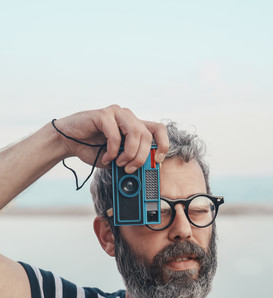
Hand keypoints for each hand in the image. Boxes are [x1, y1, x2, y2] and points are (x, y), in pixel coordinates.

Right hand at [54, 105, 168, 172]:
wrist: (69, 143)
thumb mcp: (117, 159)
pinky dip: (112, 150)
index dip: (164, 145)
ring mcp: (116, 113)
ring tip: (119, 162)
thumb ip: (130, 161)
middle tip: (130, 169)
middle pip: (147, 135)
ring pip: (135, 132)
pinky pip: (115, 134)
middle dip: (141, 157)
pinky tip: (106, 157)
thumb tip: (144, 171)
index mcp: (134, 126)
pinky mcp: (103, 114)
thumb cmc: (93, 149)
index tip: (159, 161)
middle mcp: (128, 117)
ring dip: (129, 153)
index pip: (158, 129)